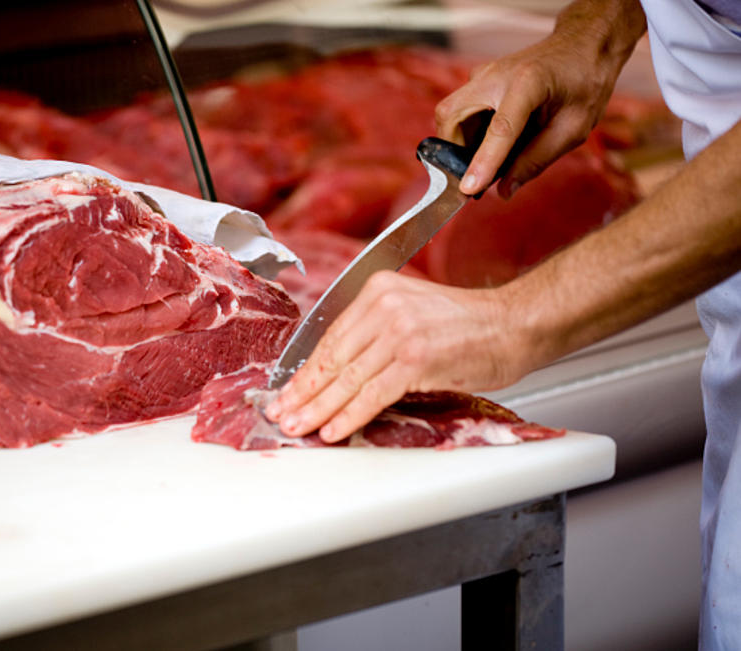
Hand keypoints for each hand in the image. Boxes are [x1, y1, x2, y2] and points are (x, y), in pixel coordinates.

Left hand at [265, 271, 534, 442]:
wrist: (515, 325)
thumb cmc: (468, 326)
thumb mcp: (412, 311)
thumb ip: (375, 331)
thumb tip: (336, 371)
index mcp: (377, 289)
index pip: (330, 336)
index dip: (304, 369)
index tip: (286, 390)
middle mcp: (384, 305)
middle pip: (332, 357)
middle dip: (302, 392)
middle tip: (280, 413)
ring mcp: (399, 331)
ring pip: (347, 378)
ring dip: (318, 408)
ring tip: (298, 426)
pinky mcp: (416, 358)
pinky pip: (372, 393)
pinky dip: (349, 415)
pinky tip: (332, 429)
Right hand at [435, 0, 645, 196]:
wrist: (582, 46)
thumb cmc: (583, 84)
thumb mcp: (572, 128)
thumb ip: (536, 160)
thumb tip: (503, 191)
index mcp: (529, 82)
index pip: (500, 128)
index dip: (483, 161)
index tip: (468, 189)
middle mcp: (496, 74)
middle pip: (451, 116)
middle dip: (454, 151)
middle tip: (474, 175)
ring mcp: (482, 74)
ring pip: (450, 115)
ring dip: (462, 144)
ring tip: (491, 157)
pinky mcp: (477, 80)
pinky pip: (459, 112)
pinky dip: (468, 134)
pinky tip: (493, 141)